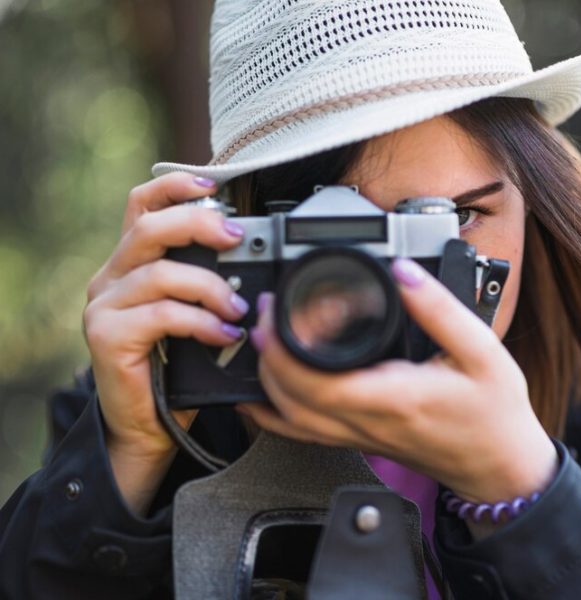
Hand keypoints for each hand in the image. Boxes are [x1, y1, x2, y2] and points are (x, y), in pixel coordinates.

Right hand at [83, 173, 248, 510]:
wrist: (148, 424)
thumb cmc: (177, 367)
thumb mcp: (194, 314)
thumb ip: (209, 284)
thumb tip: (257, 263)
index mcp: (132, 263)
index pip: (142, 205)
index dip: (174, 186)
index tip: (212, 184)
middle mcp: (112, 276)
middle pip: (150, 227)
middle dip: (198, 223)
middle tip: (236, 238)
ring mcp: (104, 305)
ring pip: (161, 272)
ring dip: (210, 287)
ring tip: (238, 309)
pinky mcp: (106, 335)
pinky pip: (161, 314)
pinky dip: (200, 322)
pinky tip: (223, 334)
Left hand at [239, 258, 557, 503]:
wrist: (500, 466)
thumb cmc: (494, 413)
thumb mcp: (481, 351)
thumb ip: (440, 310)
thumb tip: (403, 271)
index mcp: (394, 397)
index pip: (316, 380)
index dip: (284, 345)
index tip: (279, 307)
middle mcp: (367, 422)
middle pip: (289, 399)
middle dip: (265, 353)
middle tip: (268, 312)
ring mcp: (358, 437)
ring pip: (289, 419)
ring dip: (266, 379)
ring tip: (266, 339)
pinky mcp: (359, 440)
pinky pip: (302, 433)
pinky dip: (274, 412)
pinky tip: (264, 392)